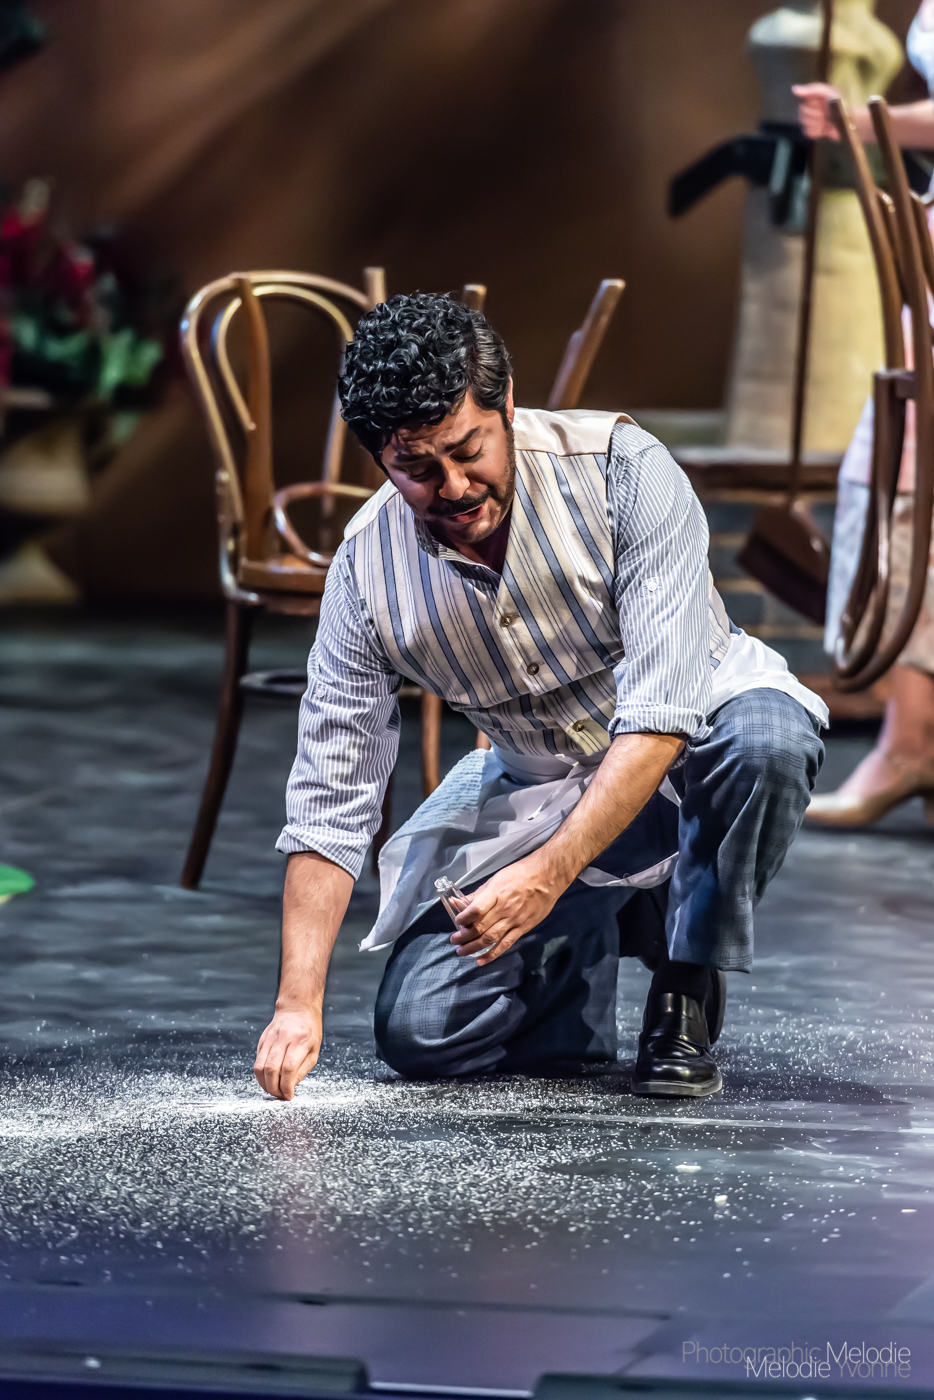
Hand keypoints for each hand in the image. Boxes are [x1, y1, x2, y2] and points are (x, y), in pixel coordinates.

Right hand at [253, 1006, 321, 1100]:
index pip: (288, 1068)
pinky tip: (268, 1079)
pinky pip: (257, 1061)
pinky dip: (261, 1074)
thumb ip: (301, 1070)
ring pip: (260, 1066)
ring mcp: (270, 1038)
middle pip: (271, 1069)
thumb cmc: (309, 1030)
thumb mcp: (314, 1050)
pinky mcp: (262, 1040)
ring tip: (272, 1090)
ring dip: (264, 1083)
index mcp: (300, 1041)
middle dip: (273, 1088)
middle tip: (279, 1096)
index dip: (286, 1086)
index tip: (288, 1096)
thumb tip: (289, 1088)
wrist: (297, 1008)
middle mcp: (283, 1039)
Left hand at [449, 853, 565, 965]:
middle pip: (481, 927)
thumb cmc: (520, 875)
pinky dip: (492, 954)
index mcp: (496, 893)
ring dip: (474, 947)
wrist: (546, 877)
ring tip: (461, 951)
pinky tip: (481, 960)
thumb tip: (456, 902)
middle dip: (464, 936)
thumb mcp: (496, 879)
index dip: (463, 918)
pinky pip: (506, 944)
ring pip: (491, 938)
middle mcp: (504, 908)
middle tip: (454, 941)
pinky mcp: (523, 928)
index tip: (456, 922)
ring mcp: (514, 920)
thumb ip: (476, 894)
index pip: (476, 910)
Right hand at [792, 83, 842, 140]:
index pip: (802, 102)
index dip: (811, 104)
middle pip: (802, 113)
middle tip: (825, 114)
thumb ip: (811, 89)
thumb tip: (794, 89)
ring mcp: (812, 121)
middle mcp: (811, 109)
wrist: (849, 122)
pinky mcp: (814, 131)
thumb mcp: (828, 92)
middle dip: (814, 114)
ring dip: (816, 123)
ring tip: (826, 121)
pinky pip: (808, 132)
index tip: (820, 103)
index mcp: (813, 98)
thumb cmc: (841, 104)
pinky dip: (817, 131)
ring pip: (804, 124)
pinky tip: (824, 128)